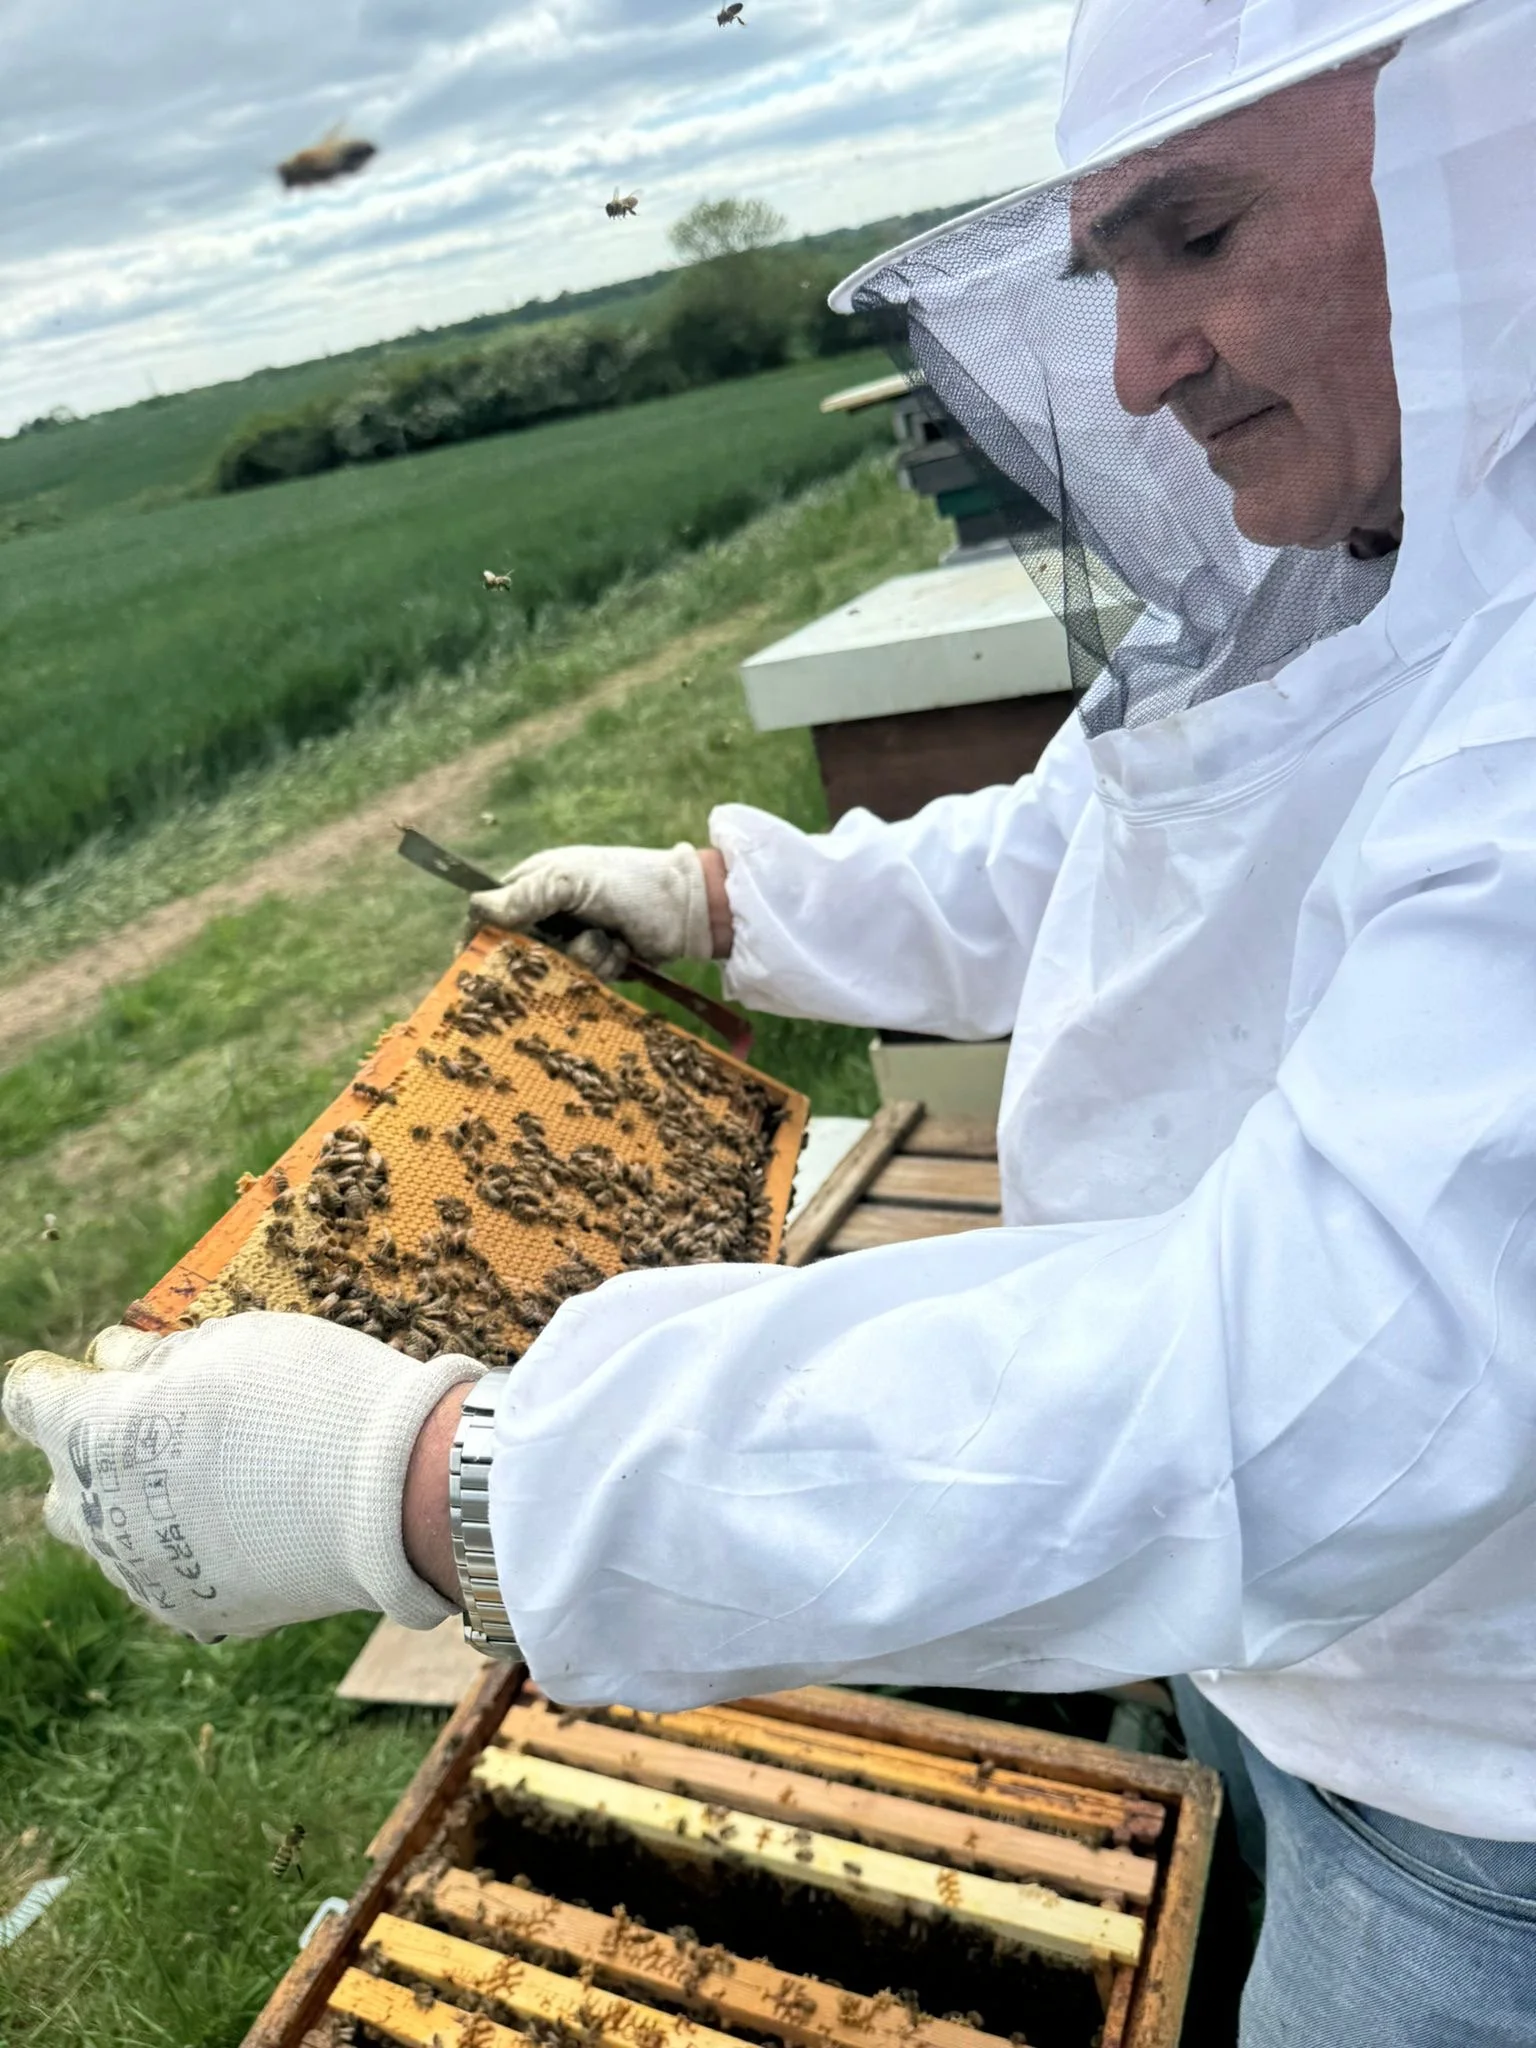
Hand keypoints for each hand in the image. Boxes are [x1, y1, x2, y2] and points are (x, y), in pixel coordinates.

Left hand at [1, 1314, 482, 1641]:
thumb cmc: (313, 1396)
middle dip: (99, 1454)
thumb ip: (158, 1358)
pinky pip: (171, 1575)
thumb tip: (119, 1364)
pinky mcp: (192, 1613)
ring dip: (142, 1506)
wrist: (392, 1493)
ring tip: (215, 1480)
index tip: (100, 1369)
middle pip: (66, 1484)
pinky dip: (195, 1548)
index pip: (29, 1399)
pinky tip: (250, 1521)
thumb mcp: (228, 1344)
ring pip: (112, 1540)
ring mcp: (143, 1573)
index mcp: (96, 1431)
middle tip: (167, 1426)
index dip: (63, 1378)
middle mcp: (100, 1512)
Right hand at [469, 843, 731, 979]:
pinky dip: (605, 966)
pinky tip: (624, 950)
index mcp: (538, 881)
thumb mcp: (574, 881)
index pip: (490, 910)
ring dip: (583, 959)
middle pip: (520, 949)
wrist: (688, 908)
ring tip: (608, 940)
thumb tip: (476, 910)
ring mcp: (575, 937)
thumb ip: (526, 895)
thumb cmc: (631, 883)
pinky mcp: (598, 961)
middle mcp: (552, 910)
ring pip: (553, 970)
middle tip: (567, 948)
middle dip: (544, 955)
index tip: (477, 960)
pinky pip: (583, 978)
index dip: (482, 935)